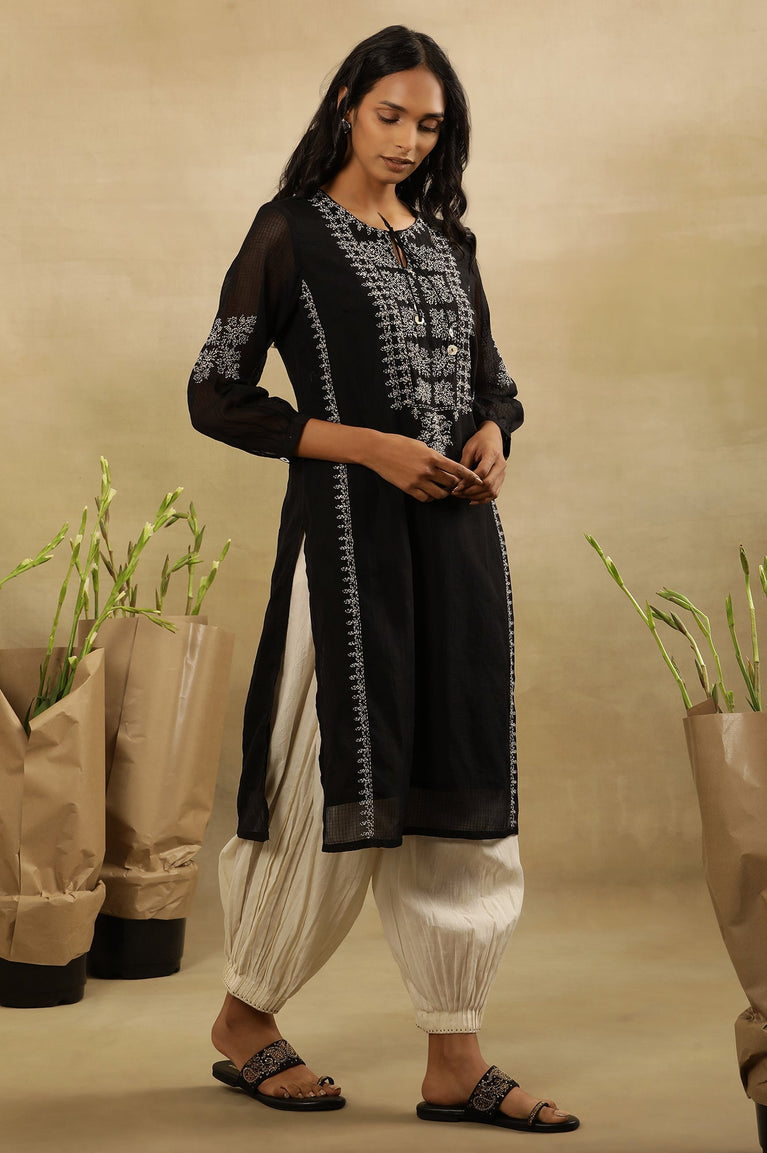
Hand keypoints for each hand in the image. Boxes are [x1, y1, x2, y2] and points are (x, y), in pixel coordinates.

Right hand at [366, 432, 483, 502]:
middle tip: (455, 485)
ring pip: (440, 494)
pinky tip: (428, 492)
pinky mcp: (408, 488)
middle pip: (451, 483)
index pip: (458, 468)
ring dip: (443, 493)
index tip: (478, 480)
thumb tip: (445, 465)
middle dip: (455, 485)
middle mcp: (428, 470)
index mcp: (433, 456)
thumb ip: (434, 456)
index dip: (470, 476)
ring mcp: (418, 480)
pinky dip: (430, 497)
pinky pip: (426, 498)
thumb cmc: (399, 443)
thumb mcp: (421, 446)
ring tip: (441, 489)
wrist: (377, 450)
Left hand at [453, 422, 505, 504]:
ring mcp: (503, 474)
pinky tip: (472, 499)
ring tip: (462, 495)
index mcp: (493, 454)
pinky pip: (494, 494)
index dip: (469, 481)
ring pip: (492, 492)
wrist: (492, 437)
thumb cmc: (480, 441)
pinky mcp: (501, 479)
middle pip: (488, 485)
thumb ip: (464, 465)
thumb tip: (458, 482)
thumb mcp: (469, 448)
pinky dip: (483, 499)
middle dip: (471, 491)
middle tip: (457, 493)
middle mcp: (500, 465)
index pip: (482, 472)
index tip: (457, 486)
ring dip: (476, 497)